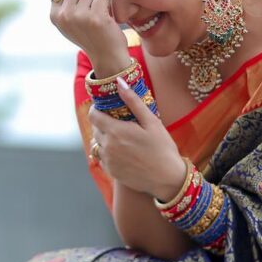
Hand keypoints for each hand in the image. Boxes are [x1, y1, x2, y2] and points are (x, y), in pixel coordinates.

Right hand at [50, 0, 129, 73]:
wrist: (106, 56)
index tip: (80, 7)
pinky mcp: (96, 18)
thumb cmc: (89, 34)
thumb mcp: (69, 16)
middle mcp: (64, 16)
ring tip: (98, 14)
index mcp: (54, 15)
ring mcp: (79, 17)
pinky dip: (107, 4)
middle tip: (91, 11)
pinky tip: (106, 17)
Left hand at [87, 78, 186, 200]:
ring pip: (98, 144)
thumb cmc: (163, 148)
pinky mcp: (111, 172)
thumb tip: (119, 82)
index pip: (93, 115)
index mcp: (116, 131)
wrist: (168, 179)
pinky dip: (109, 153)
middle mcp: (108, 147)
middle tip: (121, 124)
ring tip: (124, 139)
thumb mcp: (152, 122)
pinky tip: (125, 153)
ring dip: (106, 139)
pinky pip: (103, 158)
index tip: (106, 109)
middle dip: (104, 124)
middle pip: (95, 129)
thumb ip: (133, 101)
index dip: (97, 109)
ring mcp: (108, 161)